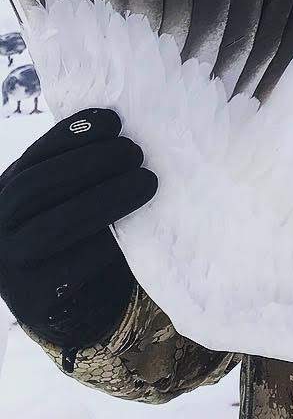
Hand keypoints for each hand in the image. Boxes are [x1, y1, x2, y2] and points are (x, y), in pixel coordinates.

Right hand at [0, 108, 156, 350]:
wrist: (80, 303)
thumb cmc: (85, 233)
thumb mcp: (75, 195)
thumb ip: (86, 168)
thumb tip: (122, 124)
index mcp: (8, 191)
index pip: (36, 156)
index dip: (73, 134)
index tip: (114, 120)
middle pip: (37, 186)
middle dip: (90, 163)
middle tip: (136, 153)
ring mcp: (10, 265)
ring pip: (53, 226)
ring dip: (106, 199)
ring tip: (147, 182)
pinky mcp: (33, 300)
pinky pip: (71, 266)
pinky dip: (107, 244)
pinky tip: (135, 228)